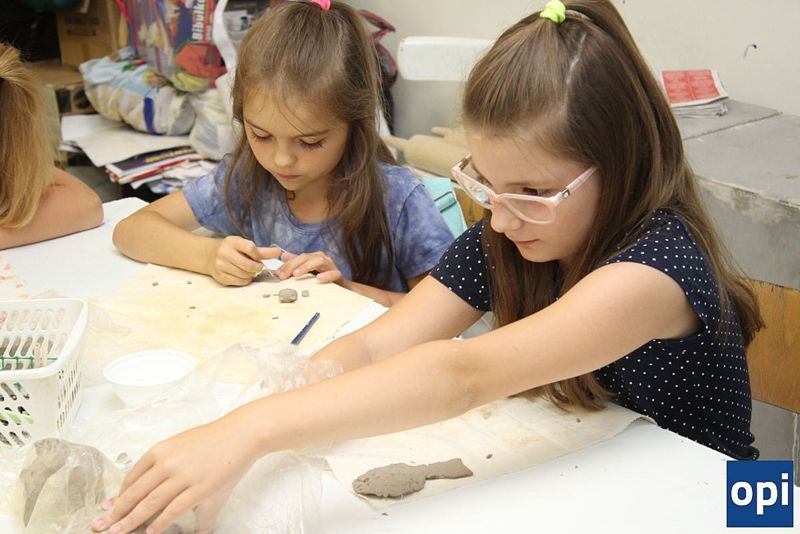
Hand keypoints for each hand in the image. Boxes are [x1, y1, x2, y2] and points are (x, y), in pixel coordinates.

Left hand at [91, 415, 259, 533]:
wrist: (241, 434)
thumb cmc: (213, 440)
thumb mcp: (182, 445)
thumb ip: (165, 464)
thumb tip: (154, 486)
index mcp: (160, 451)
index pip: (131, 478)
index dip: (118, 496)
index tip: (108, 509)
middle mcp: (167, 463)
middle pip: (135, 493)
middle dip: (116, 512)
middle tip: (99, 526)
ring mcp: (183, 476)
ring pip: (150, 503)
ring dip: (132, 520)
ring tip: (118, 532)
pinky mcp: (200, 488)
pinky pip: (174, 509)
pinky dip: (160, 522)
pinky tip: (150, 532)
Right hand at [206, 236, 271, 285]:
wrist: (209, 256)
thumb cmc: (232, 250)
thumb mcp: (244, 246)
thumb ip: (262, 251)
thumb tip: (279, 252)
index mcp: (232, 242)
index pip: (250, 248)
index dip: (258, 255)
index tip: (257, 257)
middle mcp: (224, 253)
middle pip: (249, 265)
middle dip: (257, 267)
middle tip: (257, 266)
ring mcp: (221, 265)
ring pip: (245, 275)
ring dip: (251, 274)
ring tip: (248, 270)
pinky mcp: (220, 277)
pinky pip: (240, 282)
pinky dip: (245, 280)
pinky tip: (243, 275)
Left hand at [277, 250, 350, 287]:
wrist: (341, 287)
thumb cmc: (323, 277)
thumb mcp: (308, 271)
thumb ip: (296, 263)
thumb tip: (283, 256)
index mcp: (313, 257)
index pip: (298, 257)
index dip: (287, 264)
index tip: (278, 274)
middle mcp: (322, 258)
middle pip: (306, 257)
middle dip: (293, 265)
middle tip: (283, 276)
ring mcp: (331, 265)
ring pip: (319, 261)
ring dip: (306, 267)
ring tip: (297, 274)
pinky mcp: (338, 274)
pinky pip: (334, 273)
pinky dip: (326, 275)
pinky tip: (319, 279)